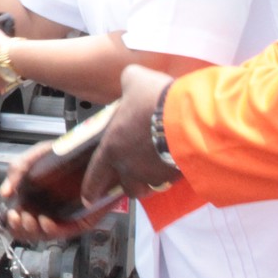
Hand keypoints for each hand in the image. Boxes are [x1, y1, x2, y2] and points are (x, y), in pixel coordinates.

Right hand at [0, 136, 109, 244]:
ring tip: (28, 218)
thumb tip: (4, 193)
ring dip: (33, 231)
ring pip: (44, 235)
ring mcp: (63, 217)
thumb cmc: (59, 154)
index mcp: (32, 201)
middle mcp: (46, 211)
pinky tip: (45, 221)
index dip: (11, 223)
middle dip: (20, 228)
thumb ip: (16, 171)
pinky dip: (53, 230)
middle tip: (16, 216)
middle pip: (29, 232)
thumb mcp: (32, 158)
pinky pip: (65, 231)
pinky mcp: (80, 220)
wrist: (86, 148)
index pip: (18, 222)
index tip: (9, 215)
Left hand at [79, 65, 182, 203]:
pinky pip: (173, 179)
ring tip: (160, 167)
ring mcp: (155, 174)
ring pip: (151, 186)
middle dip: (131, 184)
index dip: (91, 188)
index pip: (95, 174)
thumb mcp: (134, 79)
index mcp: (113, 147)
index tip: (89, 198)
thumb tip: (131, 79)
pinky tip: (179, 158)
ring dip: (153, 180)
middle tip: (137, 175)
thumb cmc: (156, 101)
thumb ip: (128, 82)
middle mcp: (130, 166)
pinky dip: (174, 172)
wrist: (188, 116)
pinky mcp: (177, 176)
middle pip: (127, 186)